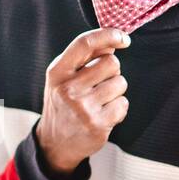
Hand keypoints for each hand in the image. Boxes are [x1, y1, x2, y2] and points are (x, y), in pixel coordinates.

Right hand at [35, 28, 130, 175]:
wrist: (55, 144)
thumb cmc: (62, 104)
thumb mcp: (62, 78)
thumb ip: (83, 58)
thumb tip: (113, 42)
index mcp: (57, 73)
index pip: (85, 43)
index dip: (108, 35)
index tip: (123, 38)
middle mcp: (68, 89)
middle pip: (111, 63)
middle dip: (112, 72)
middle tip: (99, 85)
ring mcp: (83, 108)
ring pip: (120, 83)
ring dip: (115, 91)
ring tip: (99, 102)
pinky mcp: (97, 124)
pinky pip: (123, 103)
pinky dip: (118, 108)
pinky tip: (104, 114)